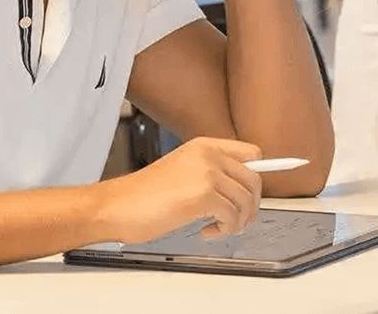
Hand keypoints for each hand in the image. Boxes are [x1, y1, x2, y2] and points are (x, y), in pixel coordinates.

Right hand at [97, 137, 262, 243]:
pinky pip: (233, 217)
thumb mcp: (184, 172)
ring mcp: (207, 172)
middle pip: (254, 179)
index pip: (252, 153)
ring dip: (236, 223)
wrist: (119, 205)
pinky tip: (205, 232)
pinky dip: (224, 231)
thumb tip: (244, 190)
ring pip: (246, 201)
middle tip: (236, 222)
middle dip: (251, 206)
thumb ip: (212, 173)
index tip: (257, 194)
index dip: (259, 175)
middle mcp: (209, 154)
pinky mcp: (204, 194)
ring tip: (216, 228)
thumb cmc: (145, 195)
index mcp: (204, 145)